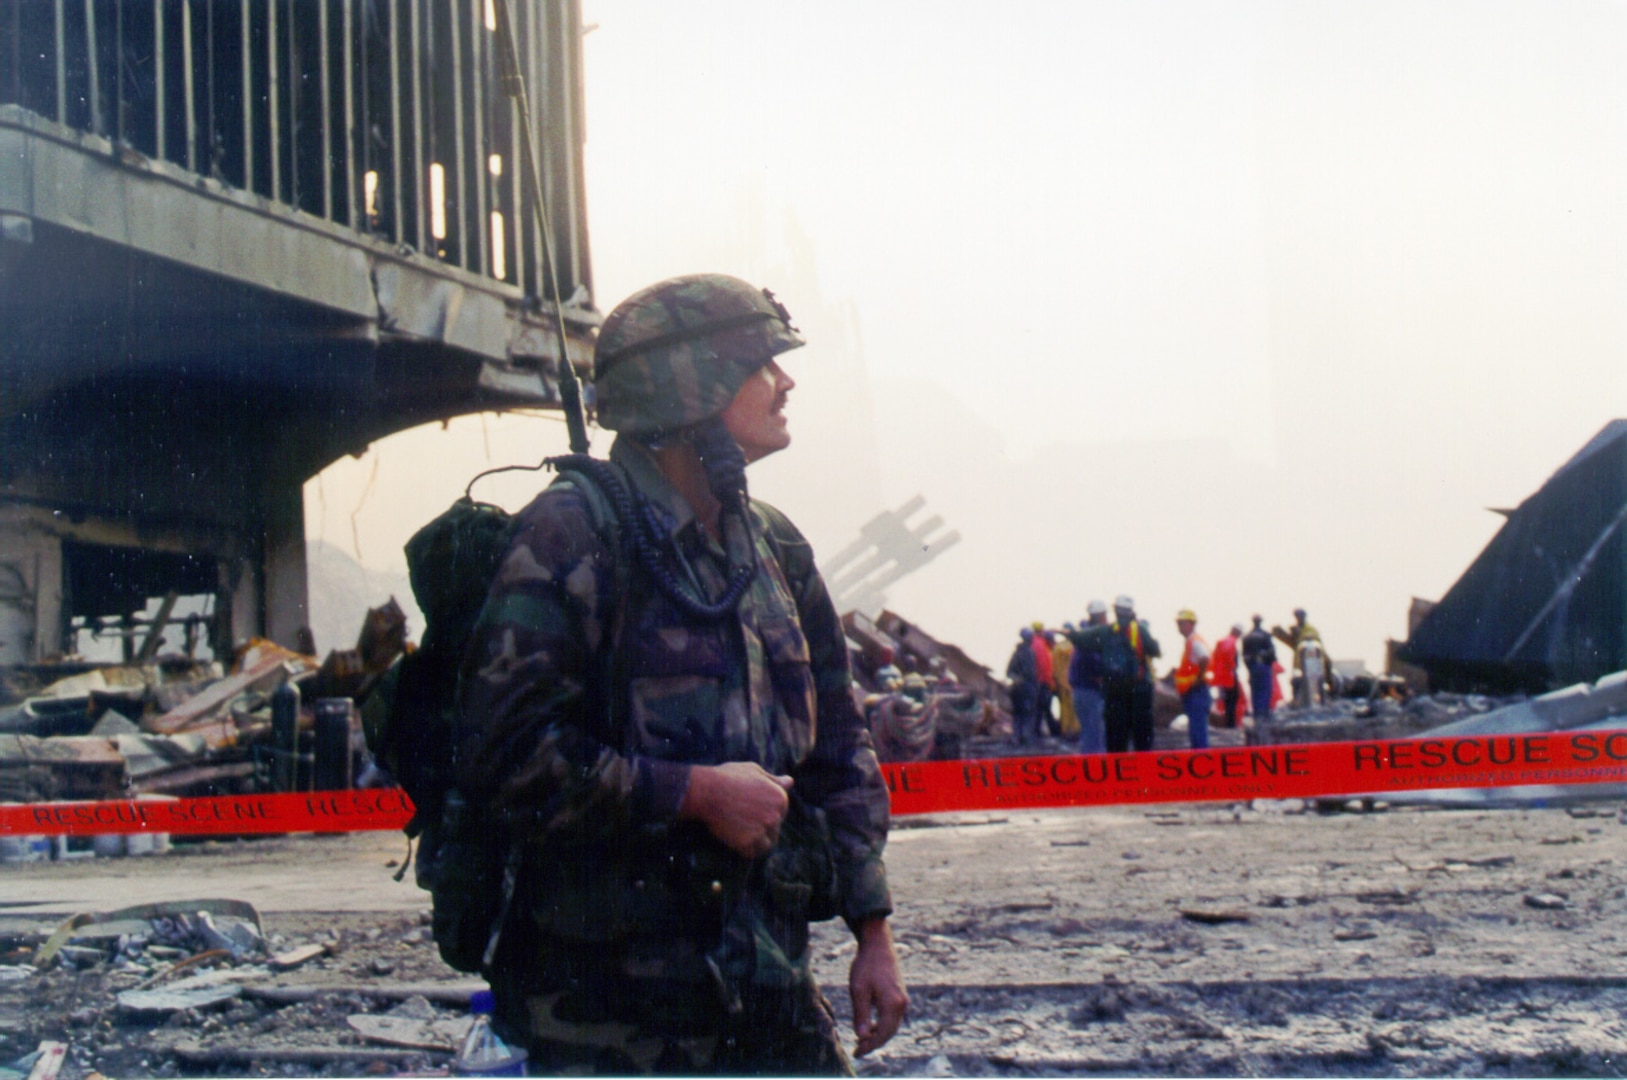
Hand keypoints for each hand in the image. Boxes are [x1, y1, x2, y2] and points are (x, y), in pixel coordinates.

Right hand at [679, 761, 791, 858]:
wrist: (707, 791)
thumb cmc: (728, 777)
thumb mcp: (754, 771)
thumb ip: (773, 780)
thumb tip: (790, 782)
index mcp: (780, 798)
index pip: (780, 813)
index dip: (765, 813)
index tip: (750, 810)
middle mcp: (776, 816)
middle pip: (774, 830)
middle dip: (762, 828)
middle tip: (742, 821)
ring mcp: (762, 831)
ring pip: (765, 845)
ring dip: (756, 842)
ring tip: (741, 834)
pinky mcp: (747, 843)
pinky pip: (751, 853)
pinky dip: (744, 850)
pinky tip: (734, 840)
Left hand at [849, 918, 907, 1055]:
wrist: (878, 944)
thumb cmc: (866, 965)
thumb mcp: (859, 990)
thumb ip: (861, 1015)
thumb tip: (862, 1037)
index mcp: (893, 1004)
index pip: (882, 1034)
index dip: (869, 1046)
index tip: (856, 1052)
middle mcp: (901, 1004)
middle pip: (889, 1032)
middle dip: (874, 1043)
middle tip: (858, 1050)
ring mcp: (902, 999)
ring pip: (892, 1026)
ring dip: (878, 1035)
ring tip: (862, 1041)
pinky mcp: (900, 995)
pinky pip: (892, 1017)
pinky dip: (882, 1025)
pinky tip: (871, 1027)